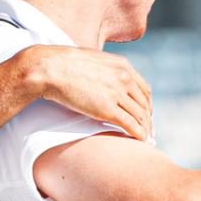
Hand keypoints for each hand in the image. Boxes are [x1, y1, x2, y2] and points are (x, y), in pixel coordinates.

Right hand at [23, 46, 152, 141]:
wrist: (51, 68)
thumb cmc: (65, 64)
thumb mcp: (94, 60)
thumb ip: (106, 70)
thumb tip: (105, 79)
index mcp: (123, 65)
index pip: (144, 89)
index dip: (147, 104)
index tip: (146, 114)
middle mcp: (124, 78)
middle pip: (144, 104)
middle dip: (148, 119)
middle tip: (149, 131)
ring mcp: (117, 93)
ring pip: (140, 116)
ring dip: (146, 129)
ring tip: (147, 139)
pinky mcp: (107, 108)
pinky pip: (130, 124)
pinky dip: (139, 134)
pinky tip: (142, 141)